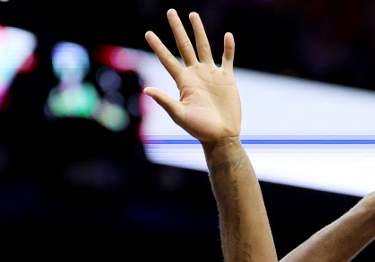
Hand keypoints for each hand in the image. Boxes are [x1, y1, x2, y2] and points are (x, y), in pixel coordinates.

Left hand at [143, 9, 239, 146]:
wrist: (221, 136)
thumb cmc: (199, 129)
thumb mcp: (179, 115)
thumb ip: (165, 101)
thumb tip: (146, 90)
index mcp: (183, 81)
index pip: (167, 59)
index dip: (158, 46)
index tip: (148, 33)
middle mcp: (196, 74)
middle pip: (185, 46)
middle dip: (177, 29)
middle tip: (171, 11)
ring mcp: (211, 74)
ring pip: (204, 47)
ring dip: (198, 31)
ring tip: (192, 15)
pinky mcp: (227, 78)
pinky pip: (227, 59)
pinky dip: (228, 48)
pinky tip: (227, 36)